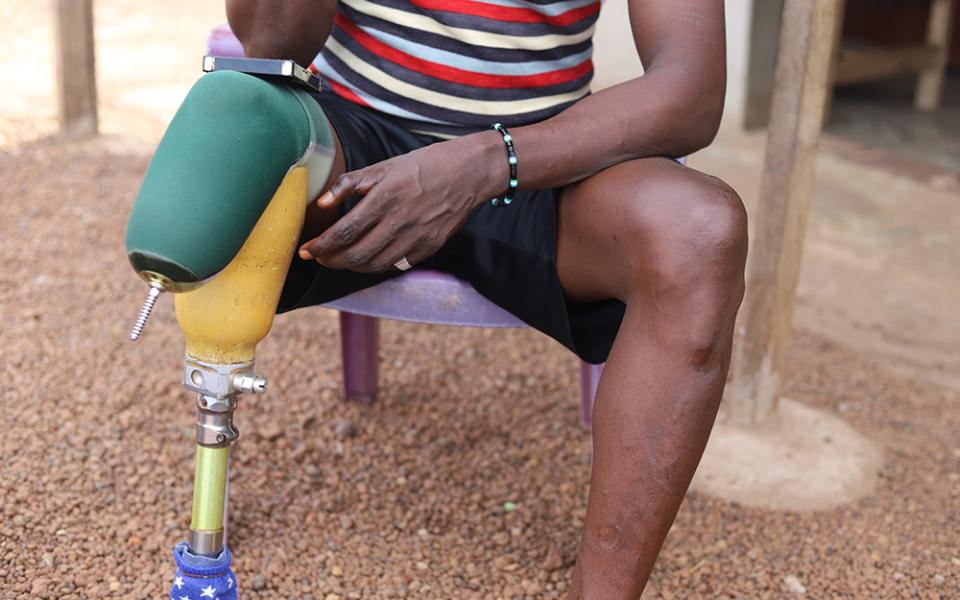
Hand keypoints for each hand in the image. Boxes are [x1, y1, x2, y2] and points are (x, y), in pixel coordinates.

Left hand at [299, 131, 506, 272]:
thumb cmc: (426, 164)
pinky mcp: (429, 247)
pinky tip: (366, 260)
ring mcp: (417, 237)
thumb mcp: (386, 165)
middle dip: (332, 260)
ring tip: (338, 260)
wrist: (471, 173)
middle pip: (357, 253)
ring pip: (375, 264)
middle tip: (318, 258)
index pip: (345, 230)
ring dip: (351, 266)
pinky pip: (396, 265)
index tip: (308, 249)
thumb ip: (351, 184)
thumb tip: (322, 203)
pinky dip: (375, 267)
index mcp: (386, 196)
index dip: (323, 244)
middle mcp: (401, 220)